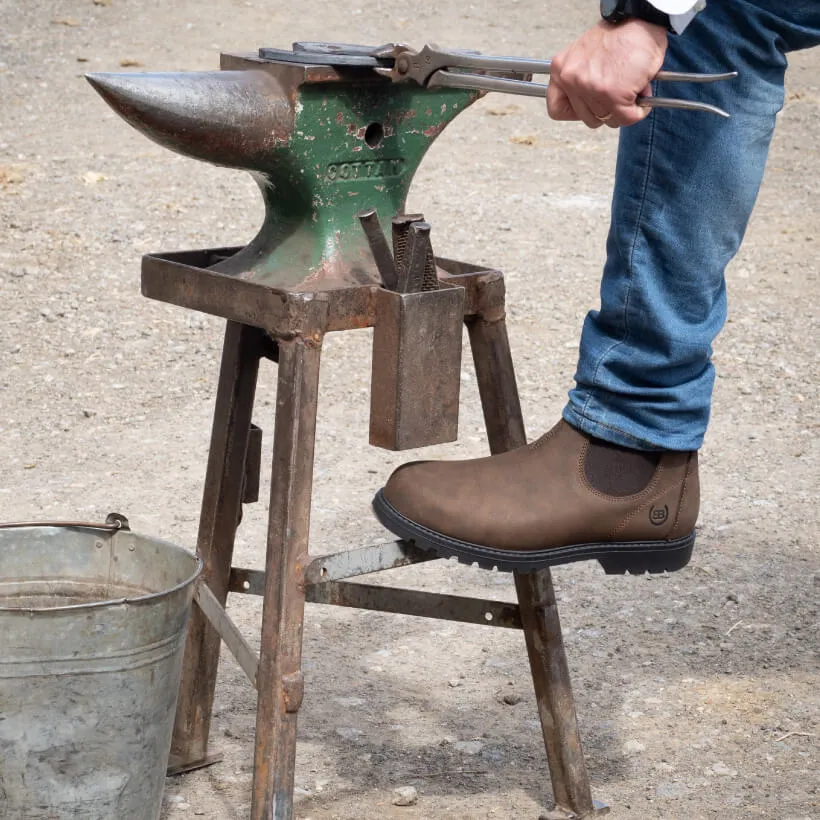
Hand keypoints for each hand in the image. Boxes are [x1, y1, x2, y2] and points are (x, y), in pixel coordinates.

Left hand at [547, 20, 667, 128]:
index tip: (587, 108)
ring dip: (622, 110)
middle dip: (605, 110)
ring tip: (630, 91)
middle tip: (617, 96)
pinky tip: (642, 97)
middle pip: (587, 117)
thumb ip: (583, 83)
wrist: (642, 19)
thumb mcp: (586, 56)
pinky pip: (627, 117)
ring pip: (607, 119)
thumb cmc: (619, 35)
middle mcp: (572, 80)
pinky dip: (638, 111)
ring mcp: (592, 89)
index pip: (556, 109)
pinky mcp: (614, 95)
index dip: (575, 112)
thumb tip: (599, 106)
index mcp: (561, 69)